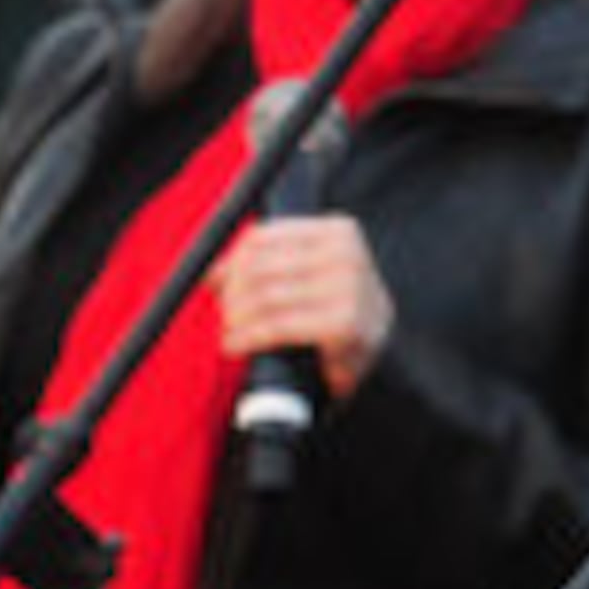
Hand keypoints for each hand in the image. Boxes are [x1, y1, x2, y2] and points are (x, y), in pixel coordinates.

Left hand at [217, 212, 394, 401]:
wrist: (377, 355)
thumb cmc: (336, 313)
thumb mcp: (308, 274)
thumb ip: (268, 264)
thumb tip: (212, 272)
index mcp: (339, 232)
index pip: (262, 237)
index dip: (229, 263)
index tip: (216, 284)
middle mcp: (348, 256)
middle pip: (259, 268)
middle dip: (231, 295)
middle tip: (227, 316)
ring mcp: (350, 289)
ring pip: (263, 297)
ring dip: (236, 319)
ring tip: (231, 332)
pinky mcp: (344, 324)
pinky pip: (276, 326)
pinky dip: (248, 338)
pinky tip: (237, 345)